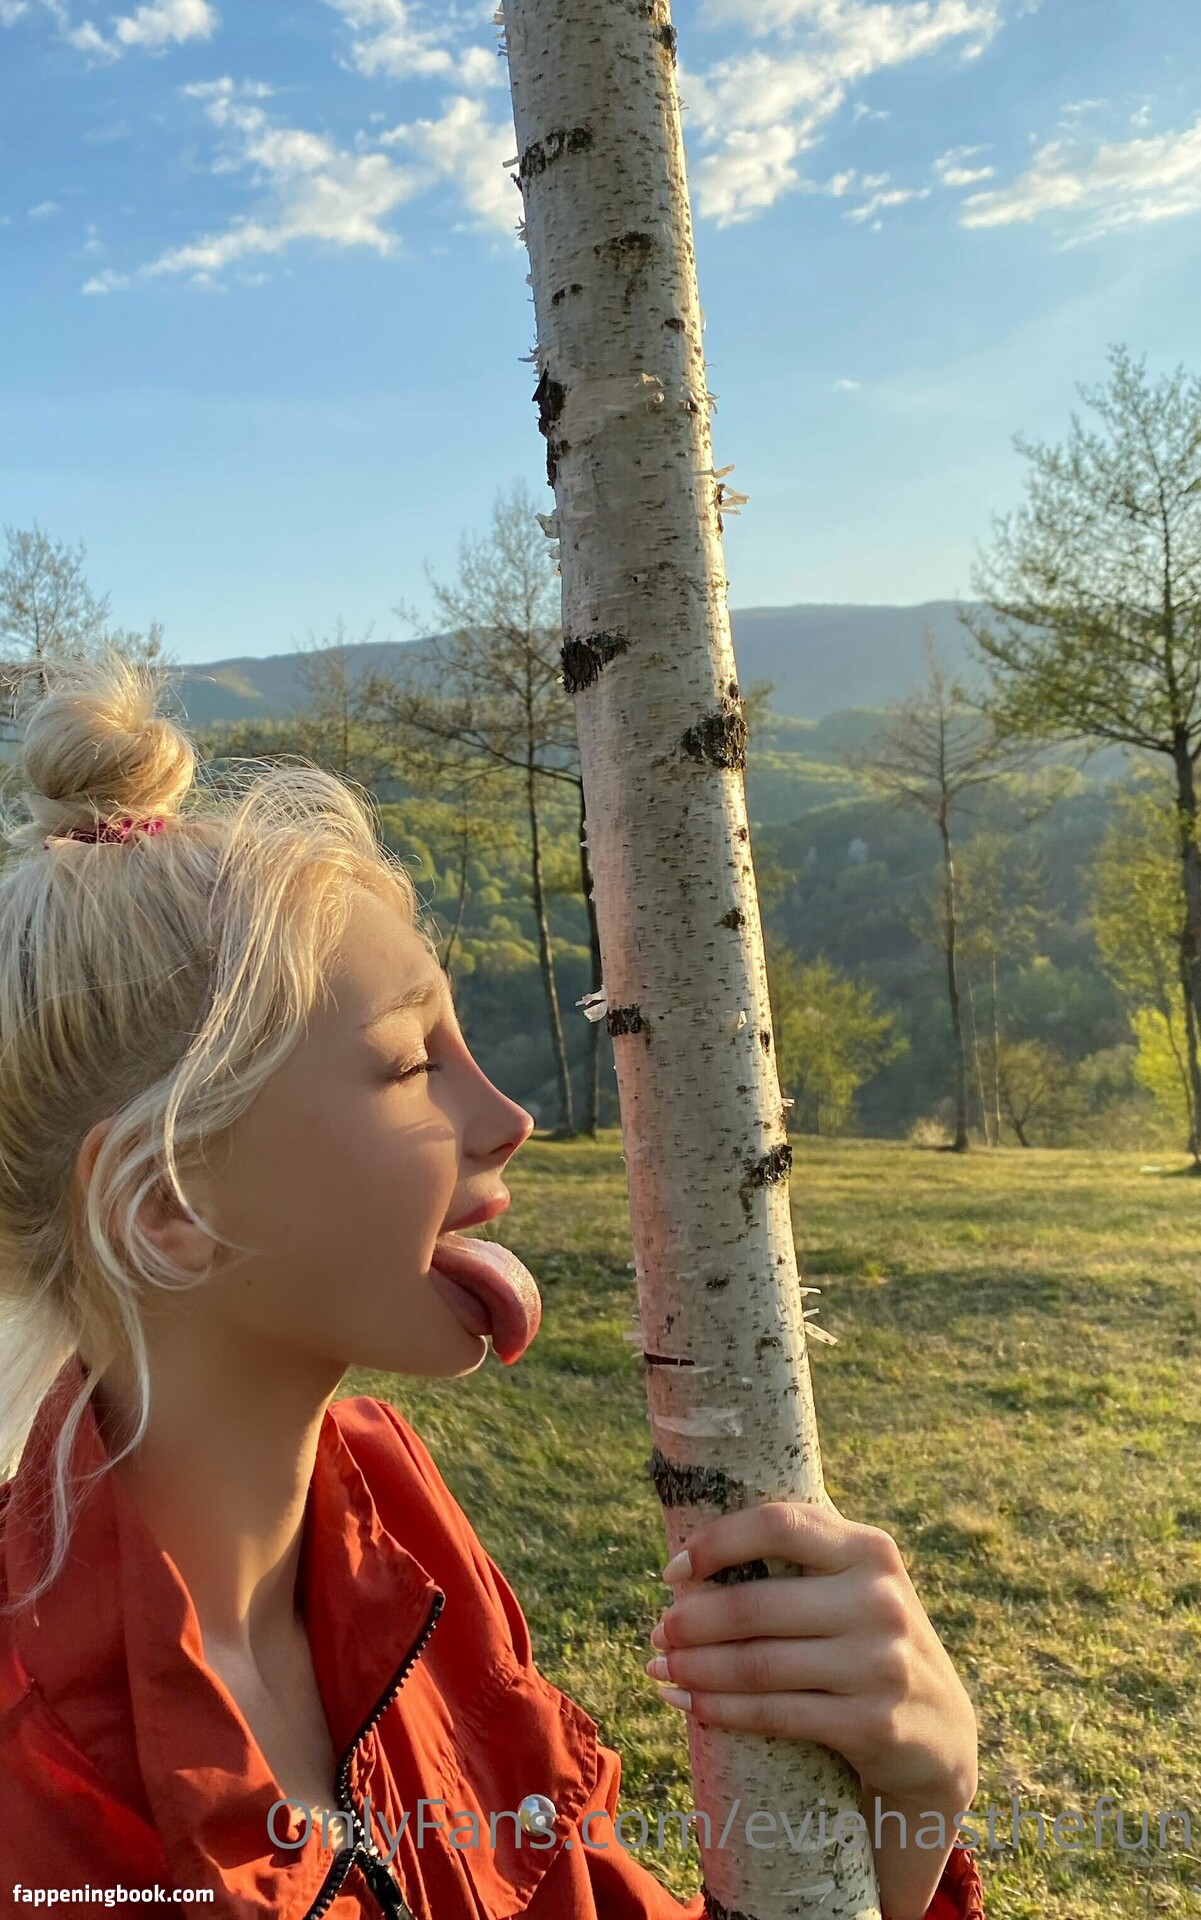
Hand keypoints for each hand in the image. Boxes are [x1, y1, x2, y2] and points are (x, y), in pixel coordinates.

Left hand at [646, 1499, 977, 1816]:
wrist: (941, 1734)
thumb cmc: (870, 1643)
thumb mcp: (857, 1587)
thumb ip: (803, 1559)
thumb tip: (693, 1557)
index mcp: (870, 1550)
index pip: (779, 1525)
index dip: (716, 1542)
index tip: (673, 1571)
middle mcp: (879, 1600)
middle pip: (755, 1604)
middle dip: (690, 1621)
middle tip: (656, 1631)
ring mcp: (879, 1664)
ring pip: (757, 1665)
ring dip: (694, 1668)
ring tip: (659, 1668)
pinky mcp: (872, 1723)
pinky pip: (774, 1714)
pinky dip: (720, 1709)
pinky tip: (689, 1704)